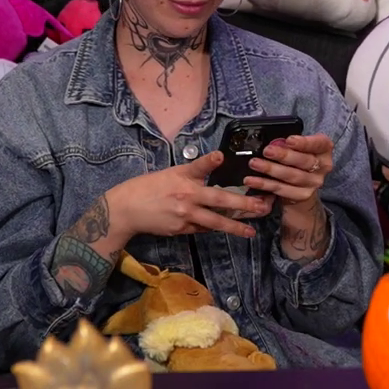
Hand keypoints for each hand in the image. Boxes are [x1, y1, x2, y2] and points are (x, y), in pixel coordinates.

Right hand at [108, 151, 271, 238]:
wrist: (127, 209)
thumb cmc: (150, 186)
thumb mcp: (172, 172)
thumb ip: (196, 169)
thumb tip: (218, 159)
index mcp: (183, 180)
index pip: (199, 167)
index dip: (210, 161)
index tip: (221, 156)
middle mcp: (186, 198)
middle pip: (218, 201)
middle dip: (242, 205)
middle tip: (261, 207)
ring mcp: (184, 217)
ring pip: (214, 222)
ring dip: (234, 227)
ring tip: (250, 232)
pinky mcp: (180, 230)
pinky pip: (202, 229)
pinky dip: (213, 228)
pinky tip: (227, 230)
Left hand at [246, 134, 332, 214]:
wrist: (300, 186)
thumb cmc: (296, 160)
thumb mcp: (296, 148)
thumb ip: (287, 144)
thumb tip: (272, 142)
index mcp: (323, 150)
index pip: (319, 144)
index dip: (305, 142)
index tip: (289, 140)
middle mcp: (322, 167)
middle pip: (304, 161)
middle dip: (284, 155)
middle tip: (267, 151)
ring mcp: (313, 183)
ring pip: (292, 176)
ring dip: (271, 169)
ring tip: (255, 164)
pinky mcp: (302, 195)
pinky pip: (282, 189)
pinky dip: (265, 184)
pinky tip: (253, 181)